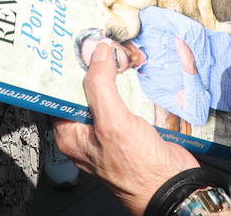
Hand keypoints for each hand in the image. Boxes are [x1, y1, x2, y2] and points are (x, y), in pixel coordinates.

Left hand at [54, 43, 199, 215]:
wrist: (173, 186)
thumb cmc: (138, 168)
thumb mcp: (112, 122)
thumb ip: (100, 85)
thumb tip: (97, 53)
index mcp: (70, 135)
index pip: (58, 95)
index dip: (64, 71)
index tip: (73, 47)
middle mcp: (86, 133)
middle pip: (82, 91)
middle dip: (91, 68)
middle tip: (99, 44)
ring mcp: (108, 131)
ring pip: (104, 93)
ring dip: (112, 74)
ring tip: (118, 53)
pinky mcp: (129, 128)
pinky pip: (123, 100)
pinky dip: (128, 85)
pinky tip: (133, 72)